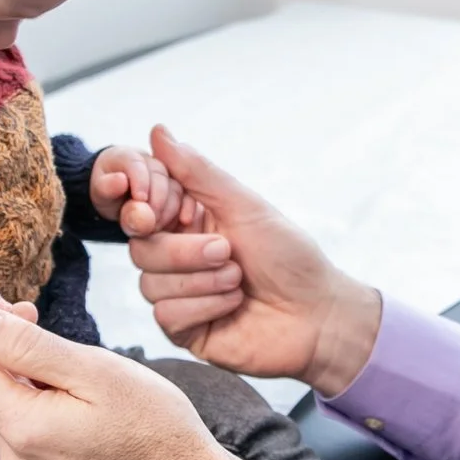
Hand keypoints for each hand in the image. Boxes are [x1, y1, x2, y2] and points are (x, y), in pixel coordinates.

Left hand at [0, 305, 279, 459]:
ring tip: (85, 382)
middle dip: (17, 360)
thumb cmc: (154, 424)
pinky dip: (49, 416)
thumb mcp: (95, 371)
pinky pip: (32, 440)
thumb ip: (28, 346)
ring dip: (36, 389)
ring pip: (13, 415)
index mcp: (22, 431)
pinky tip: (87, 412)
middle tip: (65, 341)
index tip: (27, 314)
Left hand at [90, 144, 196, 238]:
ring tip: (157, 226)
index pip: (136, 163)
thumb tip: (121, 181)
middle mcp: (151, 161)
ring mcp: (169, 175)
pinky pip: (190, 195)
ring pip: (177, 186)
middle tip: (148, 221)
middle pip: (160, 175)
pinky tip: (184, 221)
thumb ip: (108, 187)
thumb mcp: (102, 192)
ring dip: (170, 207)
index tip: (140, 199)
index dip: (140, 180)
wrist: (118, 196)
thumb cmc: (108, 192)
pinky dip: (188, 207)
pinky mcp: (182, 188)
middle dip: (156, 198)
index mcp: (128, 157)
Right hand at [127, 127, 381, 394]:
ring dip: (201, 281)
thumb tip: (158, 130)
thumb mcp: (243, 206)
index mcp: (189, 223)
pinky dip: (204, 306)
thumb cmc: (289, 256)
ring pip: (149, 284)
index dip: (150, 209)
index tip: (178, 211)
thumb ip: (197, 171)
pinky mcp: (185, 329)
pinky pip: (166, 316)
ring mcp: (180, 294)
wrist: (318, 314)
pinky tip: (234, 304)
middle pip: (141, 249)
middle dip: (185, 252)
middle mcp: (179, 257)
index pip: (142, 210)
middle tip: (227, 250)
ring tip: (238, 279)